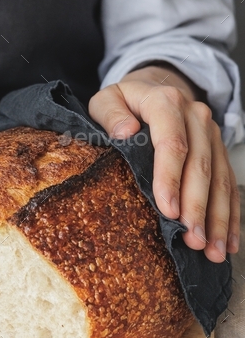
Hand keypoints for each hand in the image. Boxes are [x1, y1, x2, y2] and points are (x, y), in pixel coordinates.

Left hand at [88, 63, 239, 263]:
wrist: (155, 86)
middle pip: (200, 165)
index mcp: (166, 102)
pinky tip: (230, 242)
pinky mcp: (219, 150)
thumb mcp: (107, 98)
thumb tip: (125, 131)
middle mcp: (195, 117)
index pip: (172, 142)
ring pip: (220, 178)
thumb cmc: (125, 101)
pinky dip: (230, 214)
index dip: (171, 178)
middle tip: (192, 240)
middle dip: (198, 206)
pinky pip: (229, 184)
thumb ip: (110, 113)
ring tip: (214, 251)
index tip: (168, 210)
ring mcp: (211, 134)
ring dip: (219, 217)